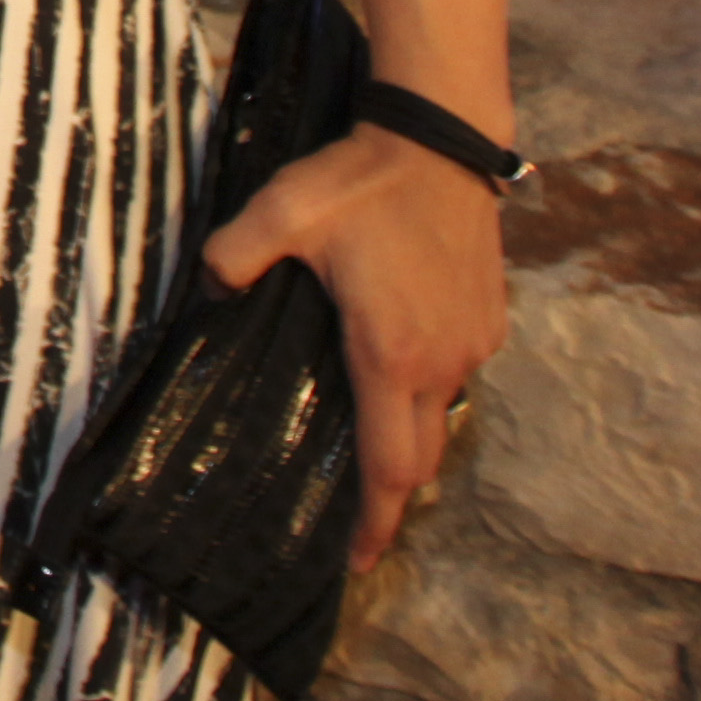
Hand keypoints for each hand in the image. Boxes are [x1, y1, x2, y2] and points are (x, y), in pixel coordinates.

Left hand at [198, 123, 509, 571]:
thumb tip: (210, 287)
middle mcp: (442, 362)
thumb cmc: (363, 181)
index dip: (375, 522)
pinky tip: (398, 370)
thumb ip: (235, 255)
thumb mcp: (283, 210)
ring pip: (442, 413)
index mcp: (391, 356)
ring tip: (370, 441)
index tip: (357, 562)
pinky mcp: (489, 317)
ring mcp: (473, 341)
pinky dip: (429, 388)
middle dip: (390, 494)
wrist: (444, 137)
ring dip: (409, 435)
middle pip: (421, 457)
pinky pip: (458, 372)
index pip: (388, 466)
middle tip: (356, 523)